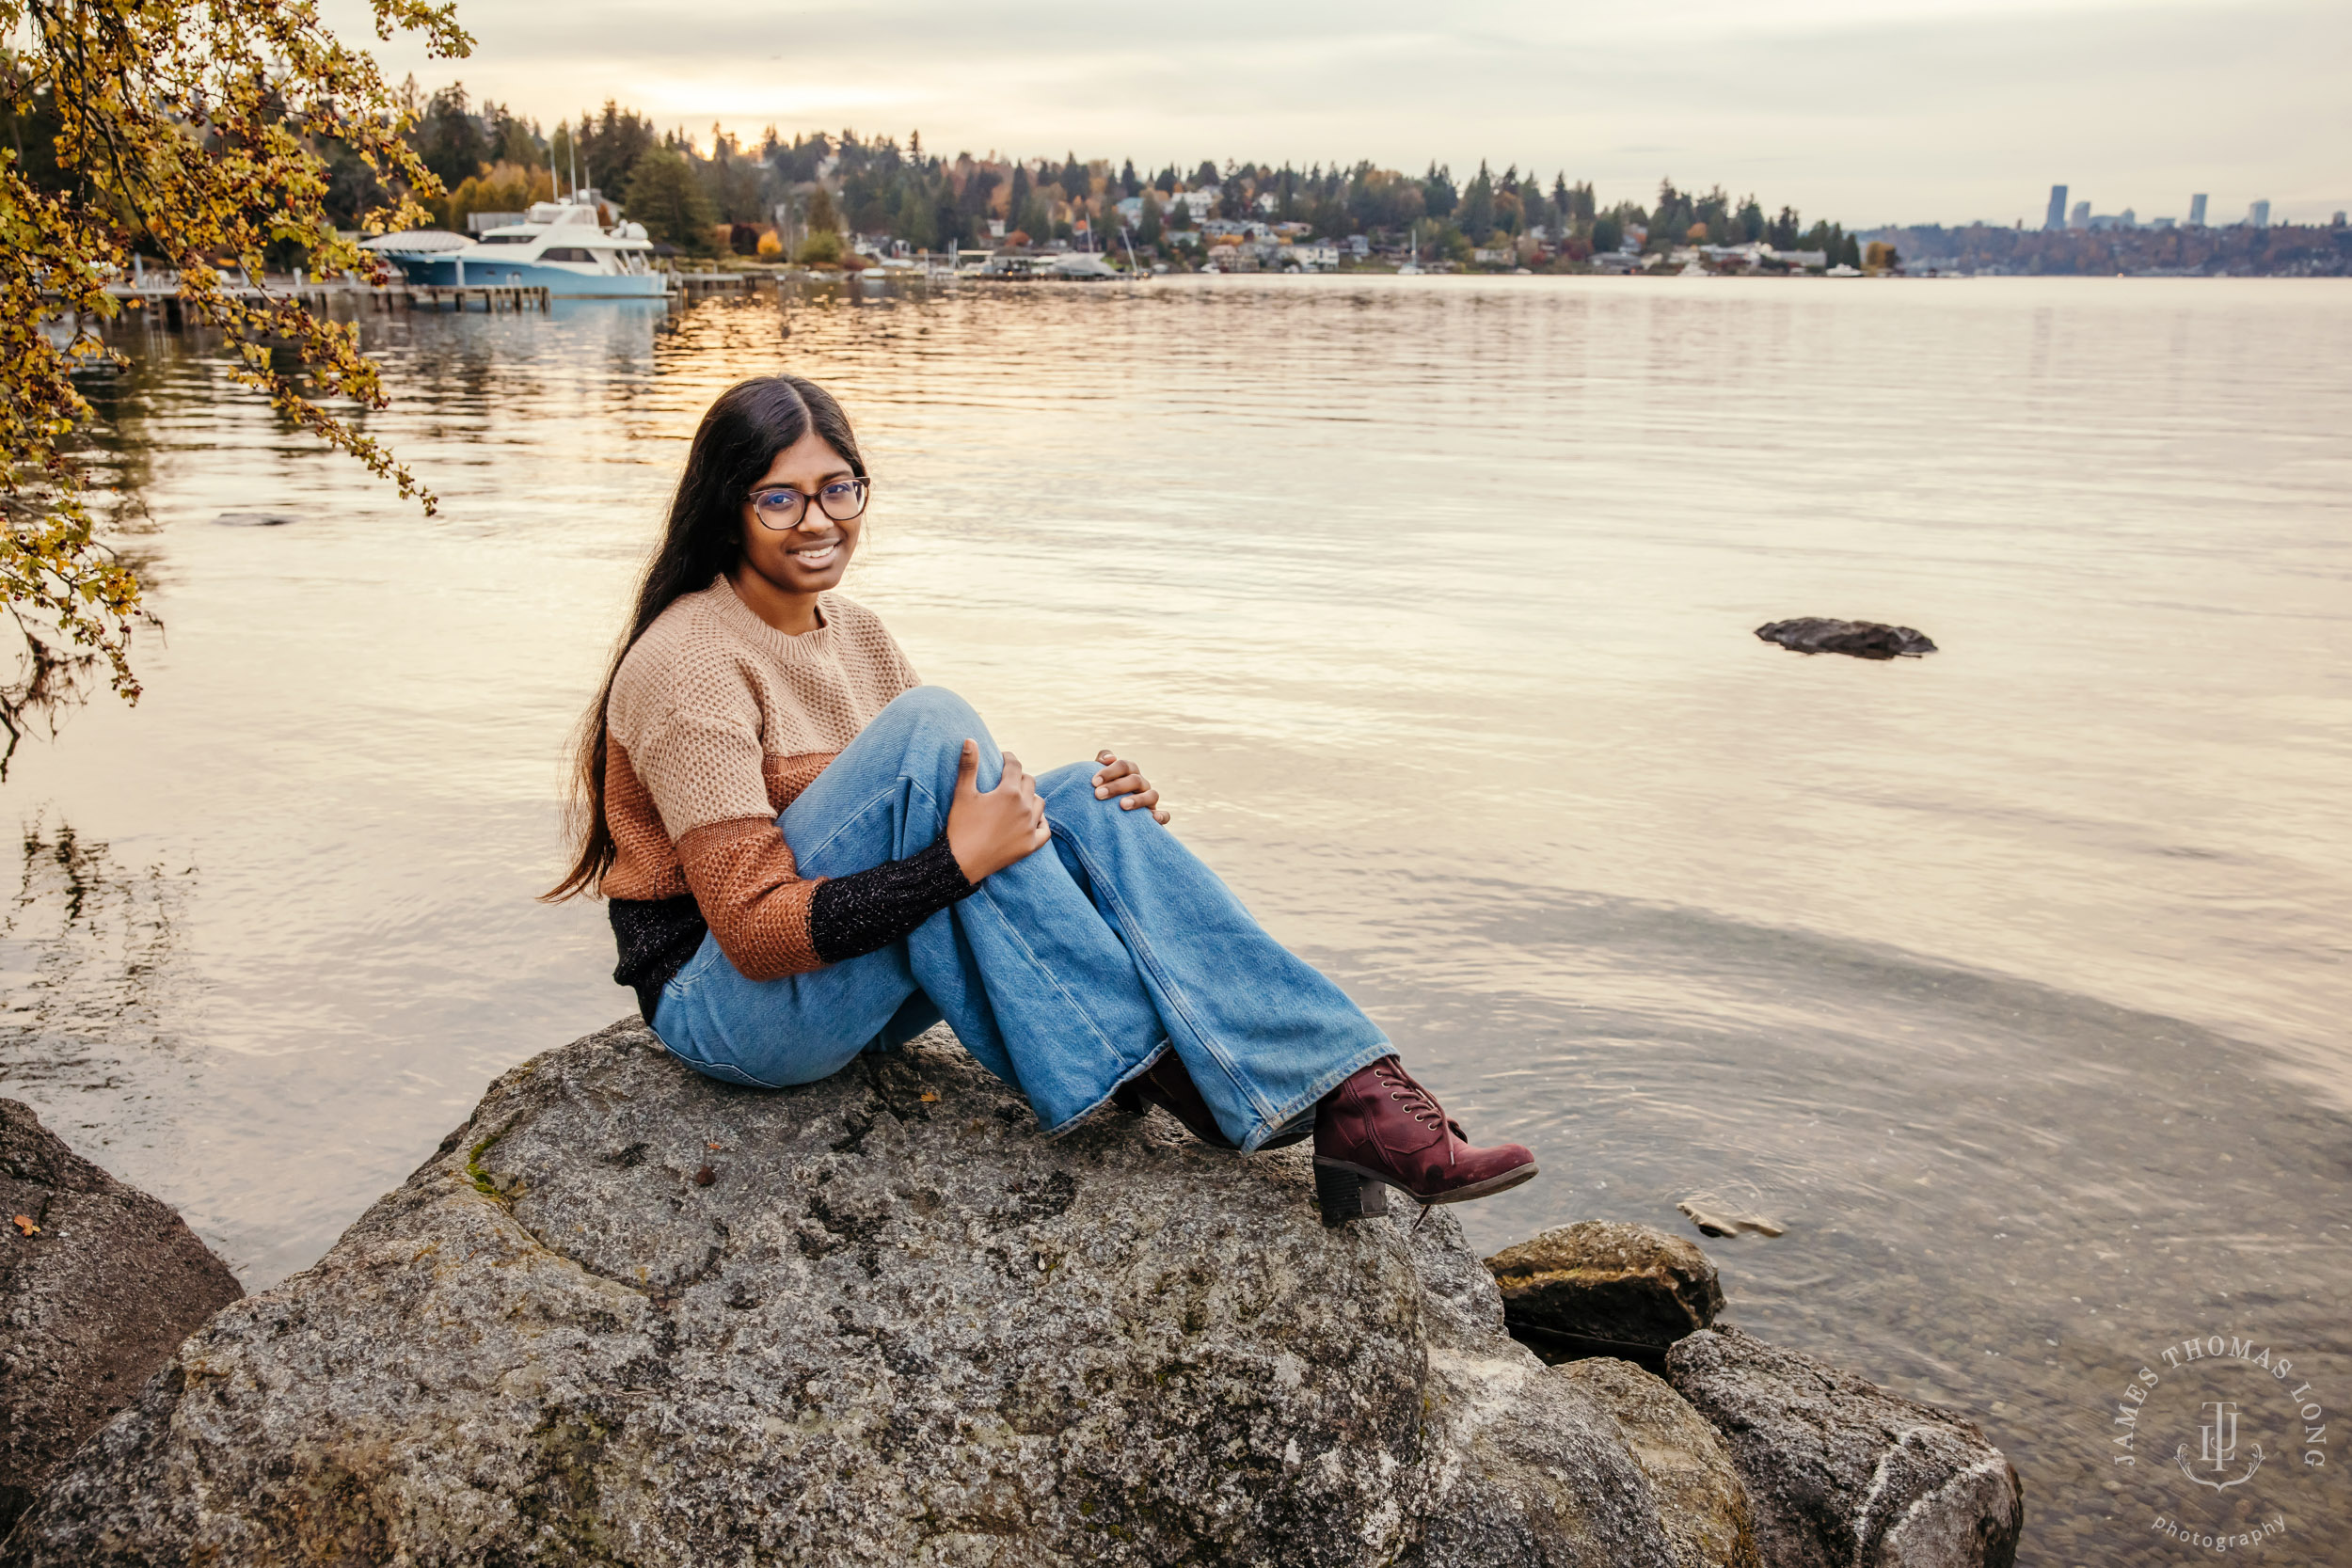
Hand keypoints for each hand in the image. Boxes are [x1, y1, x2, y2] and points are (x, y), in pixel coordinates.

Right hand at [947, 740, 1048, 881]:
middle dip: (1019, 777)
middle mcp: (1025, 807)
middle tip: (1007, 779)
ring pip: (1039, 803)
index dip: (1008, 758)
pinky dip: (1041, 823)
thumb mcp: (962, 793)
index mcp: (1009, 792)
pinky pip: (1045, 830)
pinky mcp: (1031, 845)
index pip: (1014, 766)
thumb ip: (968, 765)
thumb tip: (970, 739)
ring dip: (1030, 797)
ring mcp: (1030, 827)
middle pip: (1029, 782)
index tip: (1003, 757)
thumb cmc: (960, 826)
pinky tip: (1033, 820)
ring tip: (1018, 798)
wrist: (961, 862)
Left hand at [1092, 750, 1169, 823]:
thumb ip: (1098, 764)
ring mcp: (1149, 799)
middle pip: (1135, 780)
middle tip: (1098, 795)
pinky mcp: (1155, 816)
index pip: (1123, 766)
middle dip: (1116, 786)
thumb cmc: (1099, 794)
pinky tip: (1154, 818)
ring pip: (1152, 795)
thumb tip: (1110, 758)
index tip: (1094, 782)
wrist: (1104, 818)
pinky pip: (1165, 815)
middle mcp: (1141, 784)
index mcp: (1128, 773)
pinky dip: (1162, 815)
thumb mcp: (1096, 781)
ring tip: (1122, 805)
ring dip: (1138, 799)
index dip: (1109, 772)